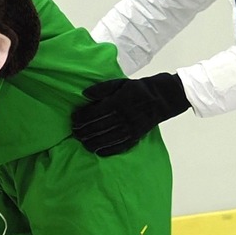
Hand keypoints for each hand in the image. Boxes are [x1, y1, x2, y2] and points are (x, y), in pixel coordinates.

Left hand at [71, 73, 189, 155]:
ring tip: (83, 143)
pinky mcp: (136, 136)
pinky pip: (120, 146)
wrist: (161, 98)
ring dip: (93, 142)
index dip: (82, 117)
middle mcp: (122, 116)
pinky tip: (98, 151)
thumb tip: (84, 94)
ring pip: (107, 138)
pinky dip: (108, 150)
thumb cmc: (138, 89)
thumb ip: (102, 89)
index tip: (74, 119)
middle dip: (84, 131)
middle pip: (99, 127)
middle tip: (74, 133)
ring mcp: (129, 128)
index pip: (95, 112)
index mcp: (117, 102)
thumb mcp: (120, 83)